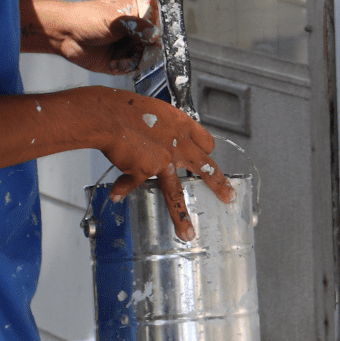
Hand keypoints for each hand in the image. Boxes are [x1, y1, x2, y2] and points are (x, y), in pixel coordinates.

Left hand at [20, 0, 158, 73]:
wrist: (64, 34)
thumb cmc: (86, 18)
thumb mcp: (113, 20)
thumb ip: (136, 26)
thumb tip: (155, 34)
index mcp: (137, 12)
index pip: (158, 21)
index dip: (158, 30)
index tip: (154, 37)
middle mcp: (136, 29)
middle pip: (155, 42)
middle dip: (148, 50)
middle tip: (140, 52)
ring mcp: (128, 45)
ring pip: (145, 56)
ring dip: (135, 60)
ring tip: (121, 59)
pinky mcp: (121, 60)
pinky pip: (132, 67)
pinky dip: (125, 67)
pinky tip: (114, 63)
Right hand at [97, 89, 234, 240]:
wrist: (112, 115)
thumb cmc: (127, 108)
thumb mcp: (155, 109)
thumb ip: (162, 128)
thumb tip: (156, 139)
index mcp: (182, 126)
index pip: (204, 142)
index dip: (205, 151)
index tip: (207, 157)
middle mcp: (178, 145)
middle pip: (205, 168)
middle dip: (218, 184)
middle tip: (227, 196)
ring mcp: (164, 161)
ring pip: (176, 194)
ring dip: (181, 216)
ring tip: (187, 232)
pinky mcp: (144, 171)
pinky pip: (133, 184)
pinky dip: (122, 189)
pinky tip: (117, 194)